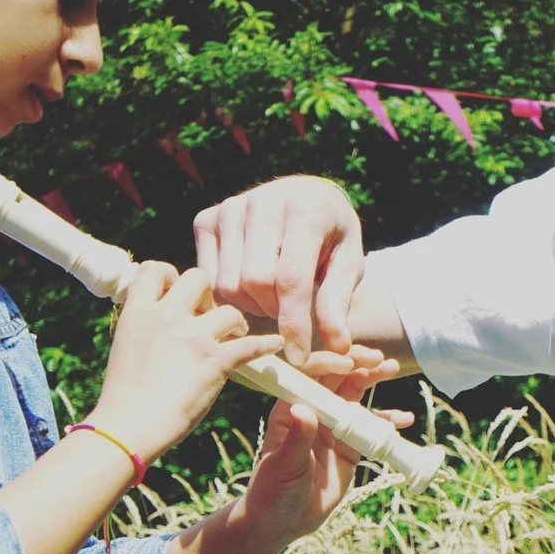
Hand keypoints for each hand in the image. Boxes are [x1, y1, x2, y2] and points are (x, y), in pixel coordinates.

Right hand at [91, 262, 284, 462]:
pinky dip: (266, 344)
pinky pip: (252, 345)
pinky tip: (274, 345)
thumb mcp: (124, 347)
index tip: (176, 293)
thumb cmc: (123, 396)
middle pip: (198, 278)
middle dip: (207, 294)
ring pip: (229, 310)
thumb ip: (144, 326)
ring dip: (235, 322)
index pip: (154, 269)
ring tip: (235, 336)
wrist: (129, 426)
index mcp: (139, 312)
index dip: (169, 276)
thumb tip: (160, 321)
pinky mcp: (215, 361)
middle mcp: (168, 316)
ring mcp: (194, 337)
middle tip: (207, 315)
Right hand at [193, 176, 363, 366]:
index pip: (291, 278)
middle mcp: (263, 202)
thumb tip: (337, 347)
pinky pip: (208, 278)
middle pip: (255, 282)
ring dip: (251, 306)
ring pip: (228, 284)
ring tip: (272, 298)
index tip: (299, 357)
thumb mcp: (348, 265)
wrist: (305, 196)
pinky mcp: (207, 219)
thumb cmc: (331, 237)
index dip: (294, 323)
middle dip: (274, 311)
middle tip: (290, 310)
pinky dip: (229, 296)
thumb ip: (337, 303)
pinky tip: (249, 289)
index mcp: (305, 210)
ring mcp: (230, 208)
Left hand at [235, 346, 408, 548]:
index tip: (350, 363)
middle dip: (358, 366)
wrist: (284, 522)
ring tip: (392, 370)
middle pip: (337, 380)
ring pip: (356, 398)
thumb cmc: (272, 492)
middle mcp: (313, 413)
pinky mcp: (349, 448)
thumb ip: (297, 440)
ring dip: (373, 382)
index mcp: (291, 410)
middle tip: (380, 359)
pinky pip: (370, 429)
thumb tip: (304, 410)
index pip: (310, 377)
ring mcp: (333, 429)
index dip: (330, 365)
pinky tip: (403, 420)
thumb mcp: (284, 466)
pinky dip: (387, 422)